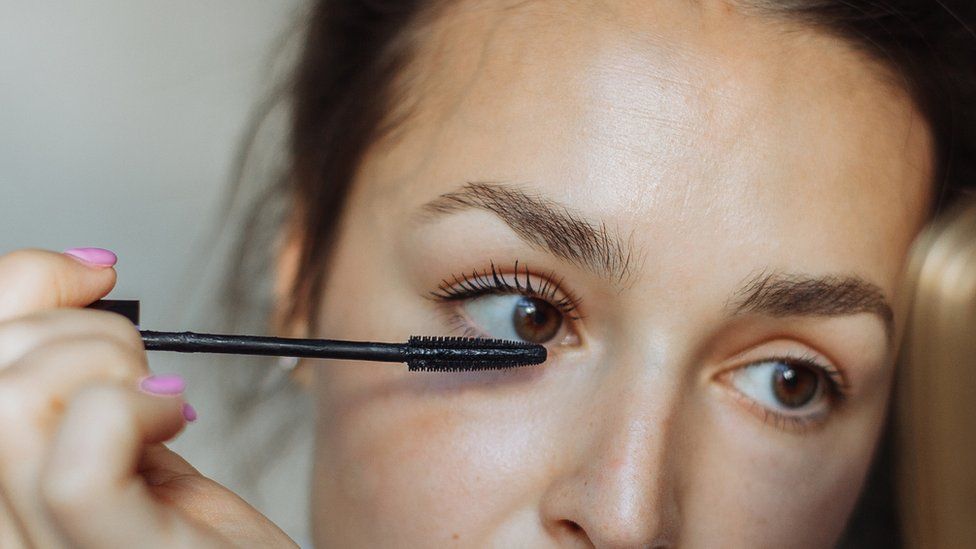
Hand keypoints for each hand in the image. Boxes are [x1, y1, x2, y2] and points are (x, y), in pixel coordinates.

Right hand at [0, 248, 295, 547]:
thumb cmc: (200, 529)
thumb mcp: (122, 437)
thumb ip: (74, 376)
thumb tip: (79, 271)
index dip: (22, 282)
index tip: (90, 271)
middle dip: (81, 327)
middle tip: (144, 368)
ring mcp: (38, 548)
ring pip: (13, 396)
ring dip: (114, 364)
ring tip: (161, 404)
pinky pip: (79, 458)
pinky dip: (140, 408)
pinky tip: (174, 422)